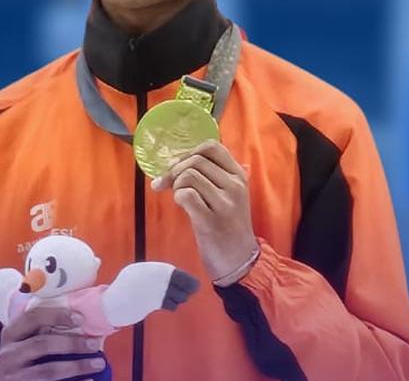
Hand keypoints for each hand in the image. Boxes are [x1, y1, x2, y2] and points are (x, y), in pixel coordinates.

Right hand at [0, 307, 105, 380]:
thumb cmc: (21, 359)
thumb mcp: (23, 342)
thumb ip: (42, 331)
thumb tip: (82, 324)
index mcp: (10, 334)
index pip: (33, 317)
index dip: (57, 316)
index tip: (81, 318)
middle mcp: (9, 354)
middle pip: (42, 344)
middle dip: (71, 343)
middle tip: (94, 344)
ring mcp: (14, 375)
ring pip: (48, 370)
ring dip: (76, 366)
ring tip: (98, 363)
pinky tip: (88, 380)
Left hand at [151, 139, 258, 281]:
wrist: (240, 261)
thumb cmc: (229, 226)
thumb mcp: (230, 196)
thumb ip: (214, 176)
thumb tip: (176, 162)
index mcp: (239, 175)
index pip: (212, 147)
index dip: (189, 153)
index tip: (178, 166)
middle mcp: (234, 185)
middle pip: (195, 160)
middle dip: (175, 170)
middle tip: (168, 185)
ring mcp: (224, 203)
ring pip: (188, 175)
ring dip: (176, 185)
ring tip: (179, 197)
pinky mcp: (211, 220)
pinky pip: (186, 195)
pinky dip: (178, 197)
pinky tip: (182, 206)